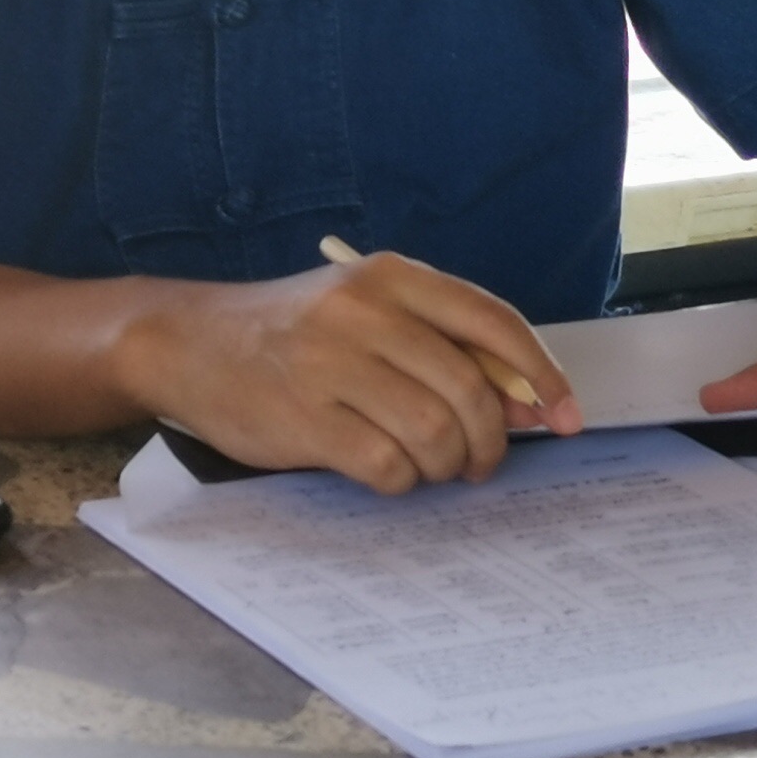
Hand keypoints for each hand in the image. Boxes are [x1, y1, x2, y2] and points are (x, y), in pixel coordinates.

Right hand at [126, 254, 580, 493]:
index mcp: (392, 277)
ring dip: (447, 465)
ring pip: (434, 432)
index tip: (567, 417)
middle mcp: (364, 311)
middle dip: (491, 440)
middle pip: (470, 389)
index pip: (494, 322)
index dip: (541, 374)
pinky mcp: (304, 417)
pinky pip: (386, 465)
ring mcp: (330, 364)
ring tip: (433, 467)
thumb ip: (441, 346)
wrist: (189, 343)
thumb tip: (526, 401)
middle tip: (480, 462)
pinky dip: (401, 481)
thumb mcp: (367, 314)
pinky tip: (387, 471)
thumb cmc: (294, 334)